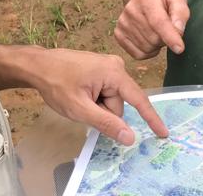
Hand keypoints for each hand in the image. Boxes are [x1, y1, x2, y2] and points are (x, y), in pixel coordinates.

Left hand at [30, 48, 167, 144]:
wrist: (38, 65)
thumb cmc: (57, 84)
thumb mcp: (80, 109)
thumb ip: (107, 123)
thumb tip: (130, 137)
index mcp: (114, 72)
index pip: (138, 99)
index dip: (151, 118)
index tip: (164, 132)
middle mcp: (116, 66)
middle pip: (119, 103)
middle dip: (103, 112)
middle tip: (81, 106)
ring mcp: (108, 66)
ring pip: (111, 100)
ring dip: (96, 106)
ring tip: (77, 97)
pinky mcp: (101, 69)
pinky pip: (105, 92)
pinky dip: (94, 99)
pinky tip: (79, 93)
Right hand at [114, 0, 189, 58]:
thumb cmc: (165, 1)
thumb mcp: (178, 0)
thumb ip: (181, 14)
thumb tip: (178, 31)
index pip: (158, 21)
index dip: (170, 36)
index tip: (180, 48)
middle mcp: (130, 9)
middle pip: (154, 38)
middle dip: (166, 38)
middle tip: (167, 28)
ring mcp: (122, 22)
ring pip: (147, 48)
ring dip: (157, 45)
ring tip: (158, 32)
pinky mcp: (118, 34)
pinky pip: (138, 55)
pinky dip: (148, 52)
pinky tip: (150, 39)